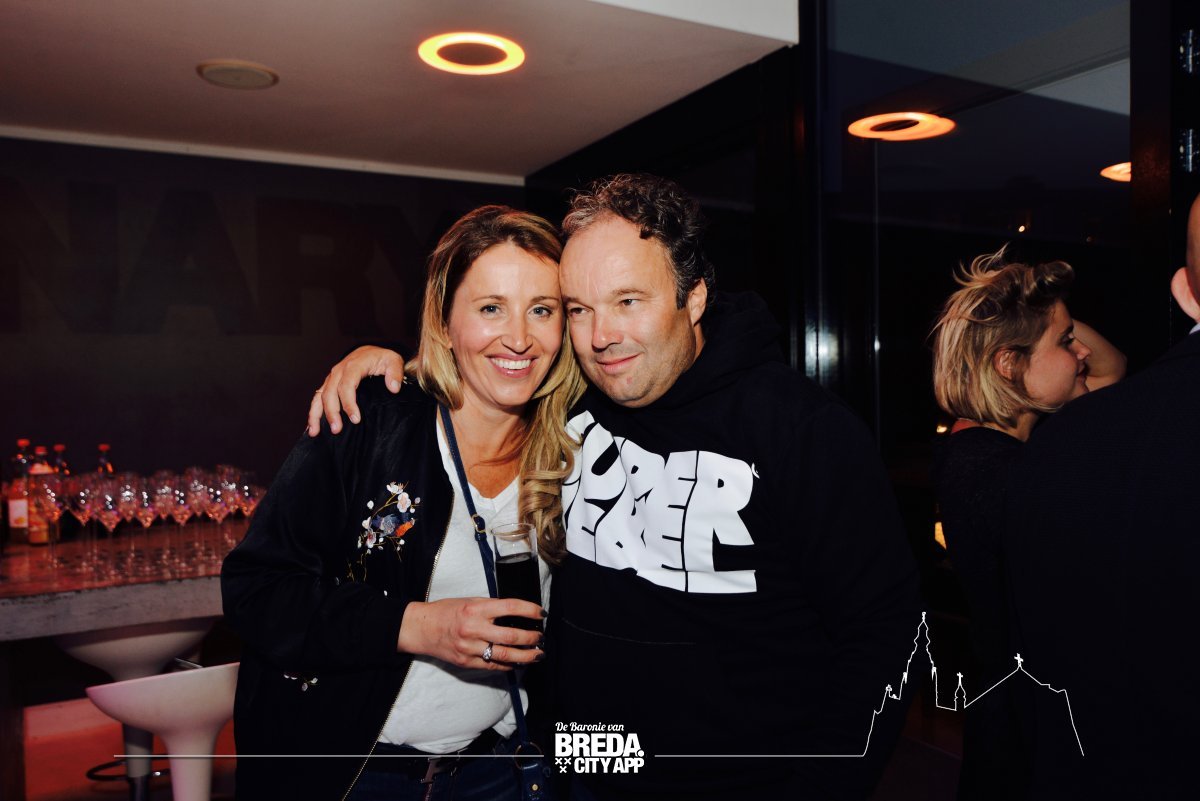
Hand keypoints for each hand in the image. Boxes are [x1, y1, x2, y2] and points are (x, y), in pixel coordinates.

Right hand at [306, 347, 405, 435]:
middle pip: (330, 392)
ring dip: (317, 414)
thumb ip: (395, 373)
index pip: (347, 385)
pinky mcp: (328, 383)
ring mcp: (332, 377)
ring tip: (315, 431)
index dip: (349, 403)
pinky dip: (313, 412)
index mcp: (354, 365)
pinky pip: (317, 397)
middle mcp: (339, 371)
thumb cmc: (381, 358)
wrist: (369, 352)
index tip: (355, 419)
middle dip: (332, 412)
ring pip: (320, 396)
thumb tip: (394, 388)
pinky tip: (312, 427)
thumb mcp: (393, 361)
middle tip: (337, 429)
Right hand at [397, 597, 544, 670]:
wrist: (422, 628)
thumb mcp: (470, 601)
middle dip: (531, 638)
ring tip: (537, 654)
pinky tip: (518, 662)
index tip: (541, 613)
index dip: (530, 610)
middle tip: (541, 638)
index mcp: (476, 608)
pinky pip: (493, 666)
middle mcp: (473, 628)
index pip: (510, 607)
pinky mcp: (466, 662)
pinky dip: (508, 665)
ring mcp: (470, 648)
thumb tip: (518, 615)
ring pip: (505, 656)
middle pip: (511, 636)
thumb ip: (492, 608)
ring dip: (526, 656)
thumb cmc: (447, 611)